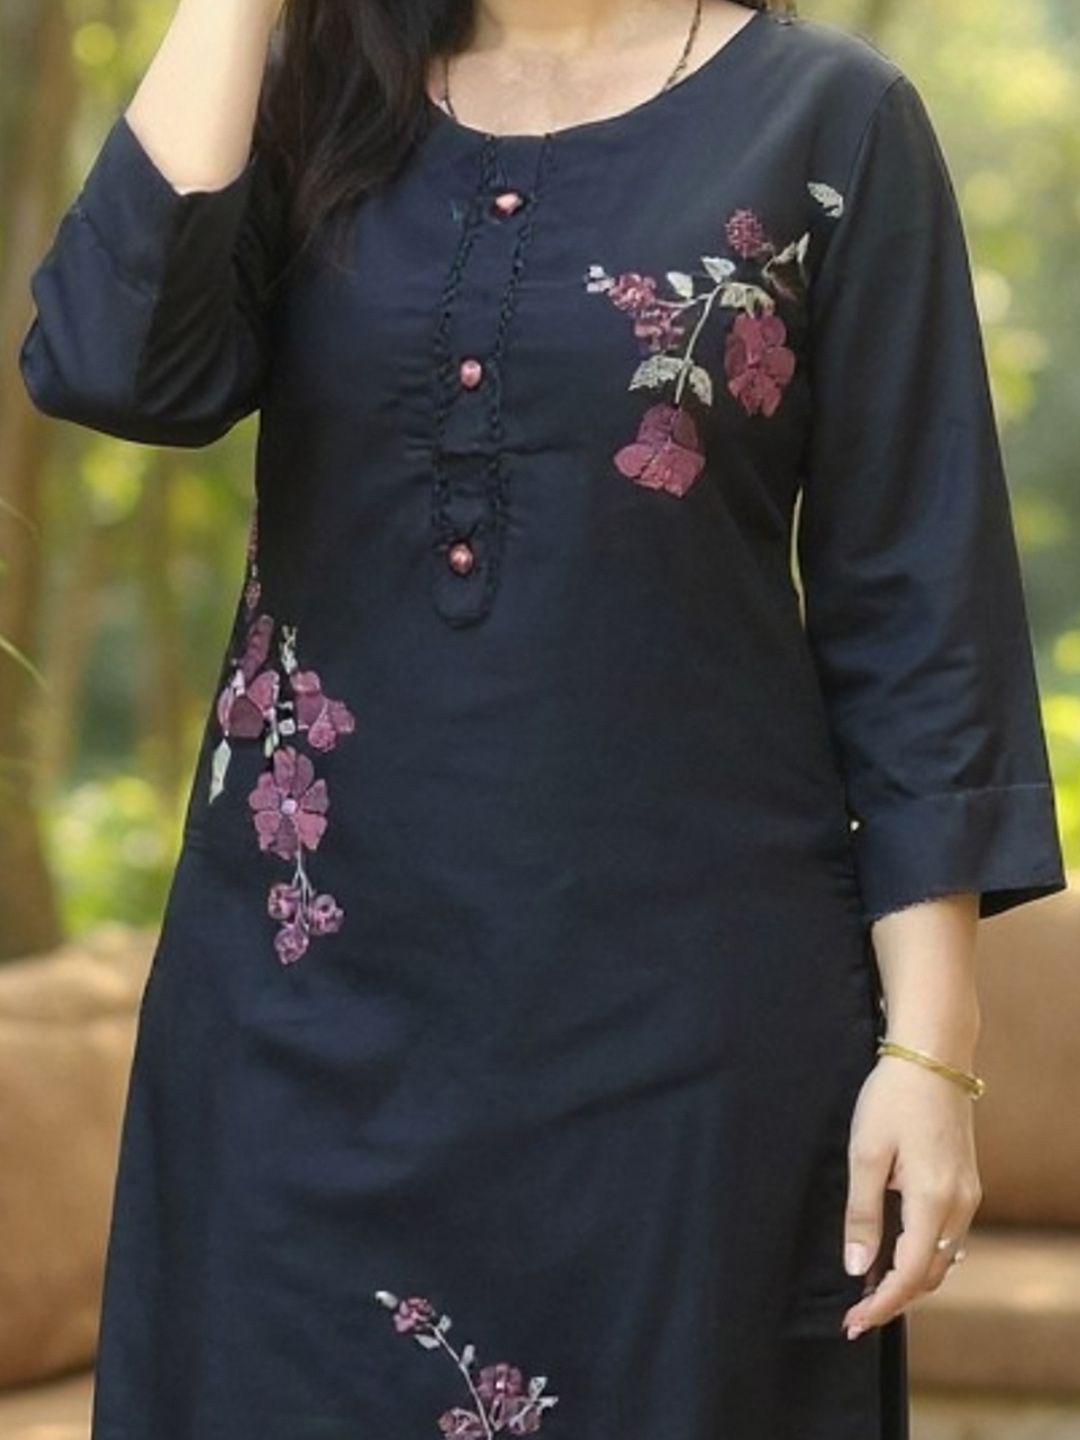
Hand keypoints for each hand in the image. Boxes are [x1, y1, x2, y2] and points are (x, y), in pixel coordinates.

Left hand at [840, 1050, 982, 1338]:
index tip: (852, 1323)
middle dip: (895, 1300)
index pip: (910, 1274)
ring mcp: (968, 1194)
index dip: (882, 1305)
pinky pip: (948, 1235)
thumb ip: (863, 1214)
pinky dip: (923, 1254)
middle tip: (855, 1314)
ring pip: (942, 1257)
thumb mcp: (866, 1153)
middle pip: (931, 1274)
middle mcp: (960, 1205)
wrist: (933, 1056)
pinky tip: (897, 1252)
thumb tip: (858, 1268)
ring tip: (870, 1289)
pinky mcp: (966, 1182)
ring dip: (910, 1279)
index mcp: (933, 1200)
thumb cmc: (893, 1097)